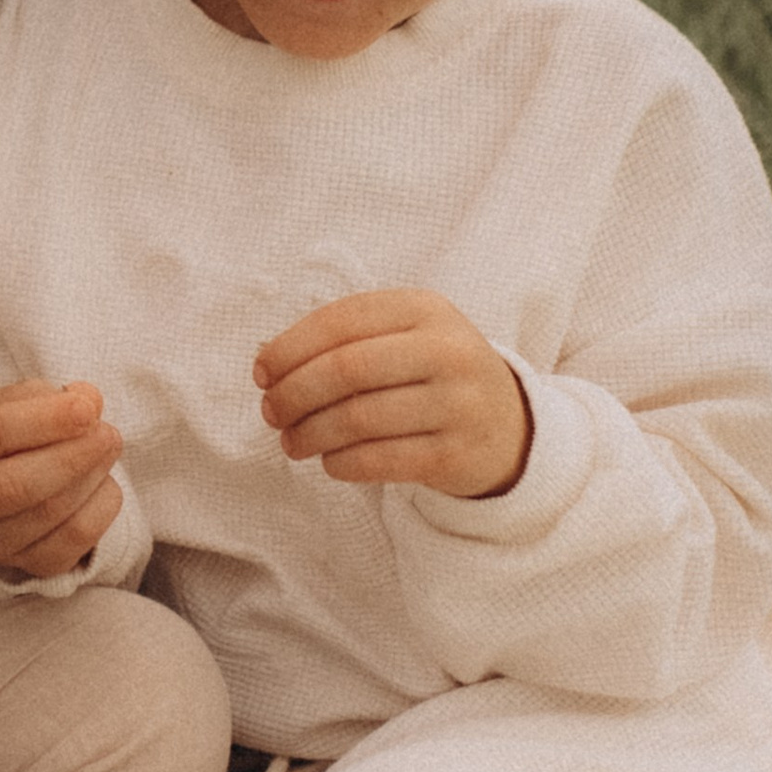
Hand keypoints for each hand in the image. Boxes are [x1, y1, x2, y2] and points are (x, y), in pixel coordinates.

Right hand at [0, 381, 124, 578]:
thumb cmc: (8, 436)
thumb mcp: (15, 404)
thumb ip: (48, 397)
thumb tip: (88, 402)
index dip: (44, 421)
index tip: (86, 408)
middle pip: (15, 485)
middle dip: (71, 456)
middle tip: (108, 433)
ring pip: (49, 513)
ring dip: (92, 476)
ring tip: (108, 446)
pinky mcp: (26, 565)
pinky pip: (74, 540)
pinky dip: (101, 506)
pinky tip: (104, 482)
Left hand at [256, 290, 532, 498]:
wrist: (510, 426)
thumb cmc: (432, 375)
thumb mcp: (401, 338)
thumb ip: (342, 339)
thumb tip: (266, 358)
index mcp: (425, 309)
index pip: (342, 320)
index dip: (291, 347)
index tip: (261, 372)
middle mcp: (446, 350)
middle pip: (346, 369)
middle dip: (294, 393)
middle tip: (271, 412)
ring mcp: (457, 404)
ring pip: (359, 418)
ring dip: (311, 433)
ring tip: (292, 442)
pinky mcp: (456, 454)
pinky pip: (380, 460)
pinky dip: (342, 463)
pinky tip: (329, 461)